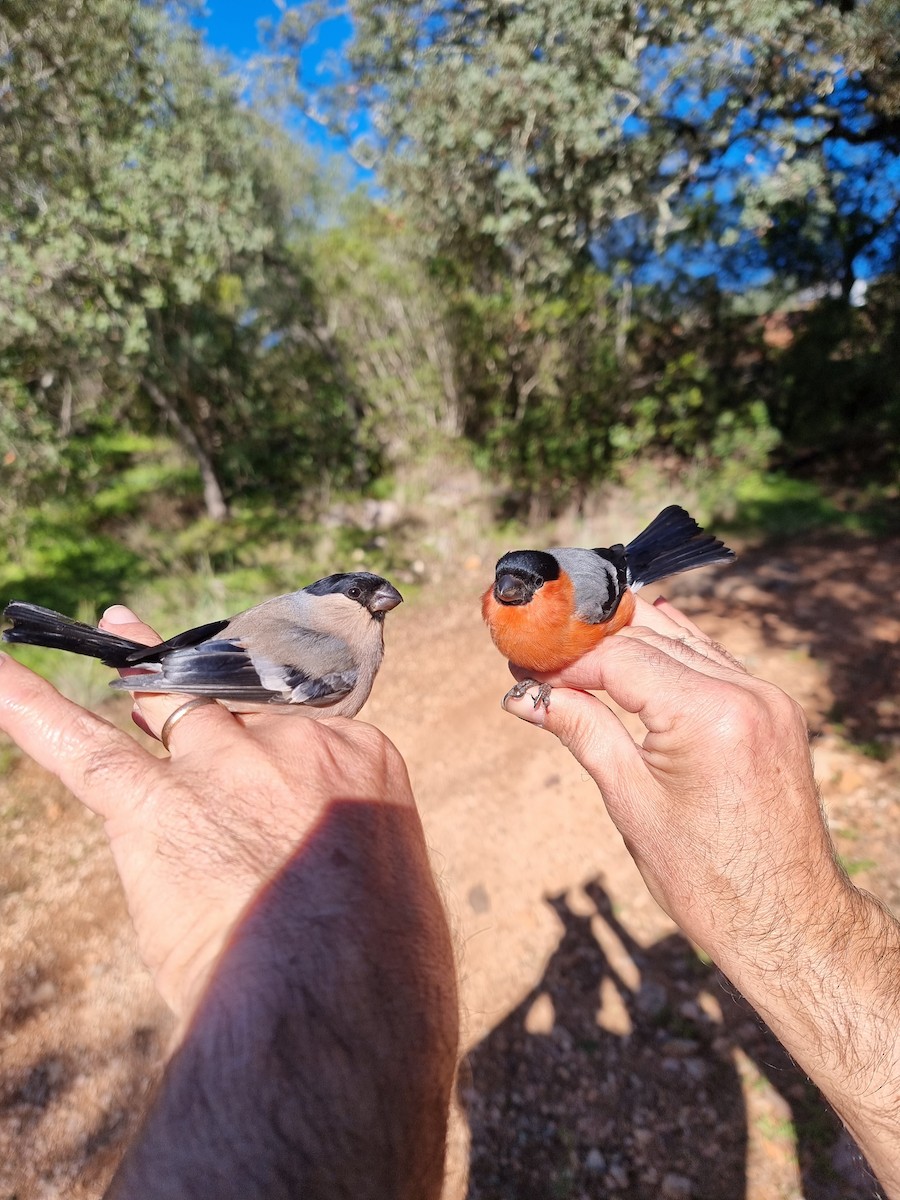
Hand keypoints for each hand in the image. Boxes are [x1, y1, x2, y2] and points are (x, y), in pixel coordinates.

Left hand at [0, 605, 417, 1019]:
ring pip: (168, 710)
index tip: (269, 778)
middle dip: (207, 699)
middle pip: (235, 711)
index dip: (275, 754)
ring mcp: (222, 769)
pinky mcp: (157, 810)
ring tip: (112, 627)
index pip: (300, 732)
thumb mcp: (387, 886)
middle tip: (177, 677)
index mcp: (359, 760)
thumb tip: (303, 880)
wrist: (336, 1000)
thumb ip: (340, 853)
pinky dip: (31, 708)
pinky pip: (86, 750)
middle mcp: (290, 748)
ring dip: (139, 679)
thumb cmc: (378, 968)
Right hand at [502, 594, 847, 964]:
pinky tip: (634, 656)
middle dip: (590, 646)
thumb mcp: (630, 800)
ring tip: (575, 657)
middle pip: (651, 638)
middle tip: (539, 660)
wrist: (787, 921)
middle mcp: (747, 693)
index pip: (620, 657)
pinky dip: (671, 656)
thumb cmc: (705, 878)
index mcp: (709, 716)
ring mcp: (769, 698)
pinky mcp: (777, 709)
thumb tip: (522, 696)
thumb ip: (581, 730)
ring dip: (629, 643)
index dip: (566, 661)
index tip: (524, 668)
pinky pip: (714, 662)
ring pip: (684, 641)